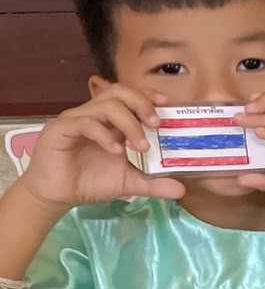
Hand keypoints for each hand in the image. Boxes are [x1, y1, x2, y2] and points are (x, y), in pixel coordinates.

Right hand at [17, 85, 183, 210]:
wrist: (59, 195)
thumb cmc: (91, 182)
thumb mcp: (129, 183)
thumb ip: (154, 184)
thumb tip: (181, 190)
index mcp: (111, 121)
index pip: (130, 97)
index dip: (147, 96)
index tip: (166, 105)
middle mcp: (95, 115)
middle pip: (119, 93)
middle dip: (141, 103)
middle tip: (156, 124)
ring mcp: (77, 119)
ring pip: (106, 106)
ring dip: (128, 123)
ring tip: (140, 147)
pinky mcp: (61, 129)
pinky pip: (85, 123)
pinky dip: (104, 135)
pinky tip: (116, 152)